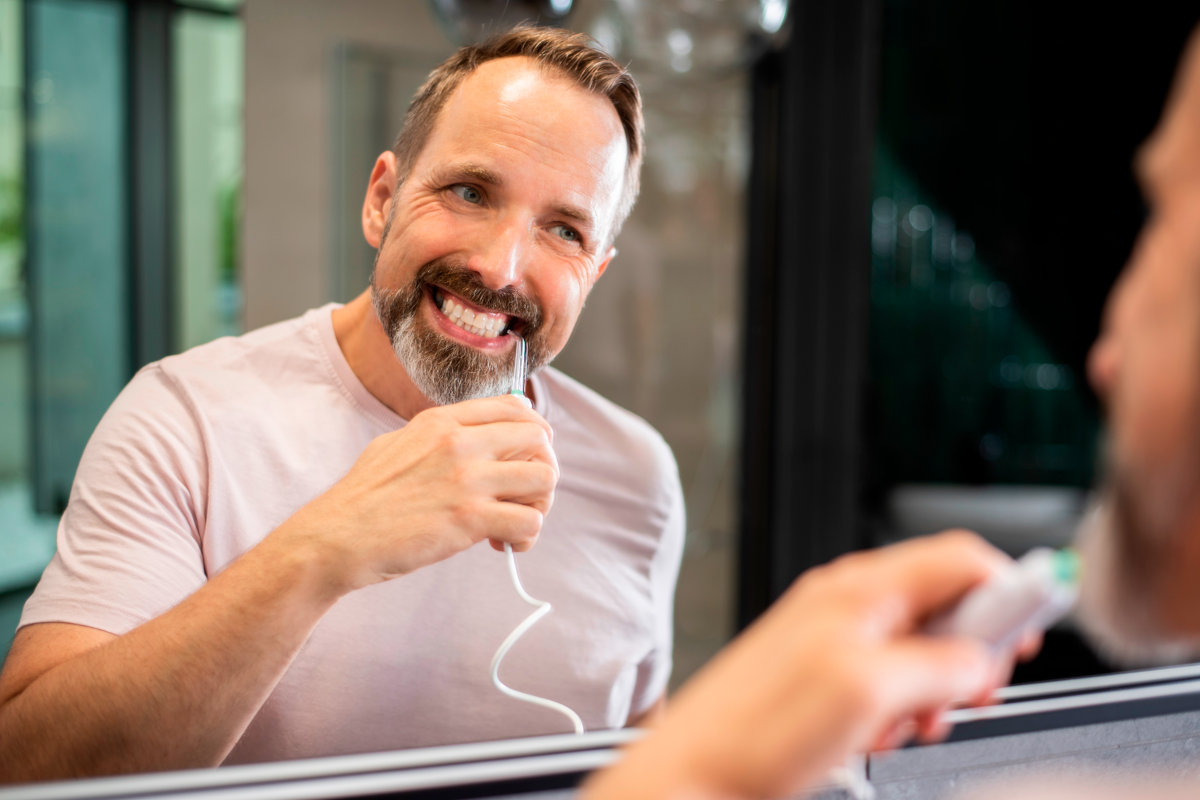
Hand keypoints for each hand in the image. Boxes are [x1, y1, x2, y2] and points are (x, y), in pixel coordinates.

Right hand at [275, 394, 557, 592]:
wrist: (335, 538)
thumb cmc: (363, 498)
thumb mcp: (397, 444)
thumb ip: (437, 435)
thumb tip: (475, 433)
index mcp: (442, 421)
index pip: (515, 408)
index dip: (532, 434)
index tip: (524, 458)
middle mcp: (460, 442)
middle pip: (539, 440)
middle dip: (540, 470)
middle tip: (522, 497)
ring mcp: (467, 479)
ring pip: (545, 478)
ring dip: (538, 504)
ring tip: (514, 522)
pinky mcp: (469, 519)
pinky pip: (530, 522)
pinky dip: (525, 537)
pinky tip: (501, 543)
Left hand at [584, 531, 1025, 799]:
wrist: (695, 773)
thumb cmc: (757, 730)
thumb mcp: (868, 690)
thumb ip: (936, 663)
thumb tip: (980, 658)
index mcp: (858, 589)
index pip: (957, 558)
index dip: (1007, 590)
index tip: (1033, 631)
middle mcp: (846, 604)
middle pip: (945, 603)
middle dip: (973, 650)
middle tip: (975, 694)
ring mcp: (832, 638)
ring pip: (920, 646)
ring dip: (938, 686)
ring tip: (917, 724)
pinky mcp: (822, 675)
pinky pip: (888, 677)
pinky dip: (904, 704)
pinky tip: (885, 734)